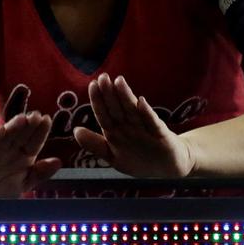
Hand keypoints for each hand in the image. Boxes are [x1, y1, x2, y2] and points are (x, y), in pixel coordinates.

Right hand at [0, 112, 61, 197]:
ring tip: (23, 118)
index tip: (47, 120)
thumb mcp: (23, 184)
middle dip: (29, 126)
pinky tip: (1, 131)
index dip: (40, 132)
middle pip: (21, 136)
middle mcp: (8, 152)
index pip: (34, 142)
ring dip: (13, 127)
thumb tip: (58, 162)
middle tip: (37, 115)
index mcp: (22, 158)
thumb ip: (40, 174)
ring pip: (5, 137)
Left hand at [74, 73, 195, 177]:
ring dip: (126, 97)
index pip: (104, 114)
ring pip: (133, 112)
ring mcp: (145, 129)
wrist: (168, 167)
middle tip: (103, 77)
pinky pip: (152, 123)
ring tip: (119, 82)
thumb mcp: (113, 156)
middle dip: (110, 93)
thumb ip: (95, 145)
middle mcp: (130, 126)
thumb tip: (75, 131)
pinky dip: (147, 113)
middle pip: (117, 108)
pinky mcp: (160, 134)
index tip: (92, 85)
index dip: (98, 101)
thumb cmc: (139, 159)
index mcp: (116, 132)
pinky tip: (141, 102)